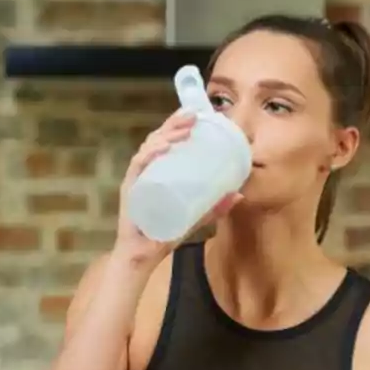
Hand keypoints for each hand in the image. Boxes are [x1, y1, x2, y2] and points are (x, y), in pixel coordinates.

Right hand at [113, 108, 242, 268]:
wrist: (143, 255)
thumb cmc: (165, 233)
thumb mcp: (195, 217)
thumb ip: (214, 206)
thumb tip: (239, 194)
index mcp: (160, 172)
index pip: (168, 141)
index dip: (180, 124)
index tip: (198, 113)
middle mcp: (147, 170)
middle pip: (159, 138)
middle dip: (175, 123)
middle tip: (194, 115)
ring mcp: (138, 178)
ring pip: (149, 147)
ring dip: (167, 135)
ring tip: (185, 129)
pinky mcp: (131, 189)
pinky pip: (139, 166)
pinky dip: (151, 154)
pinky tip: (165, 148)